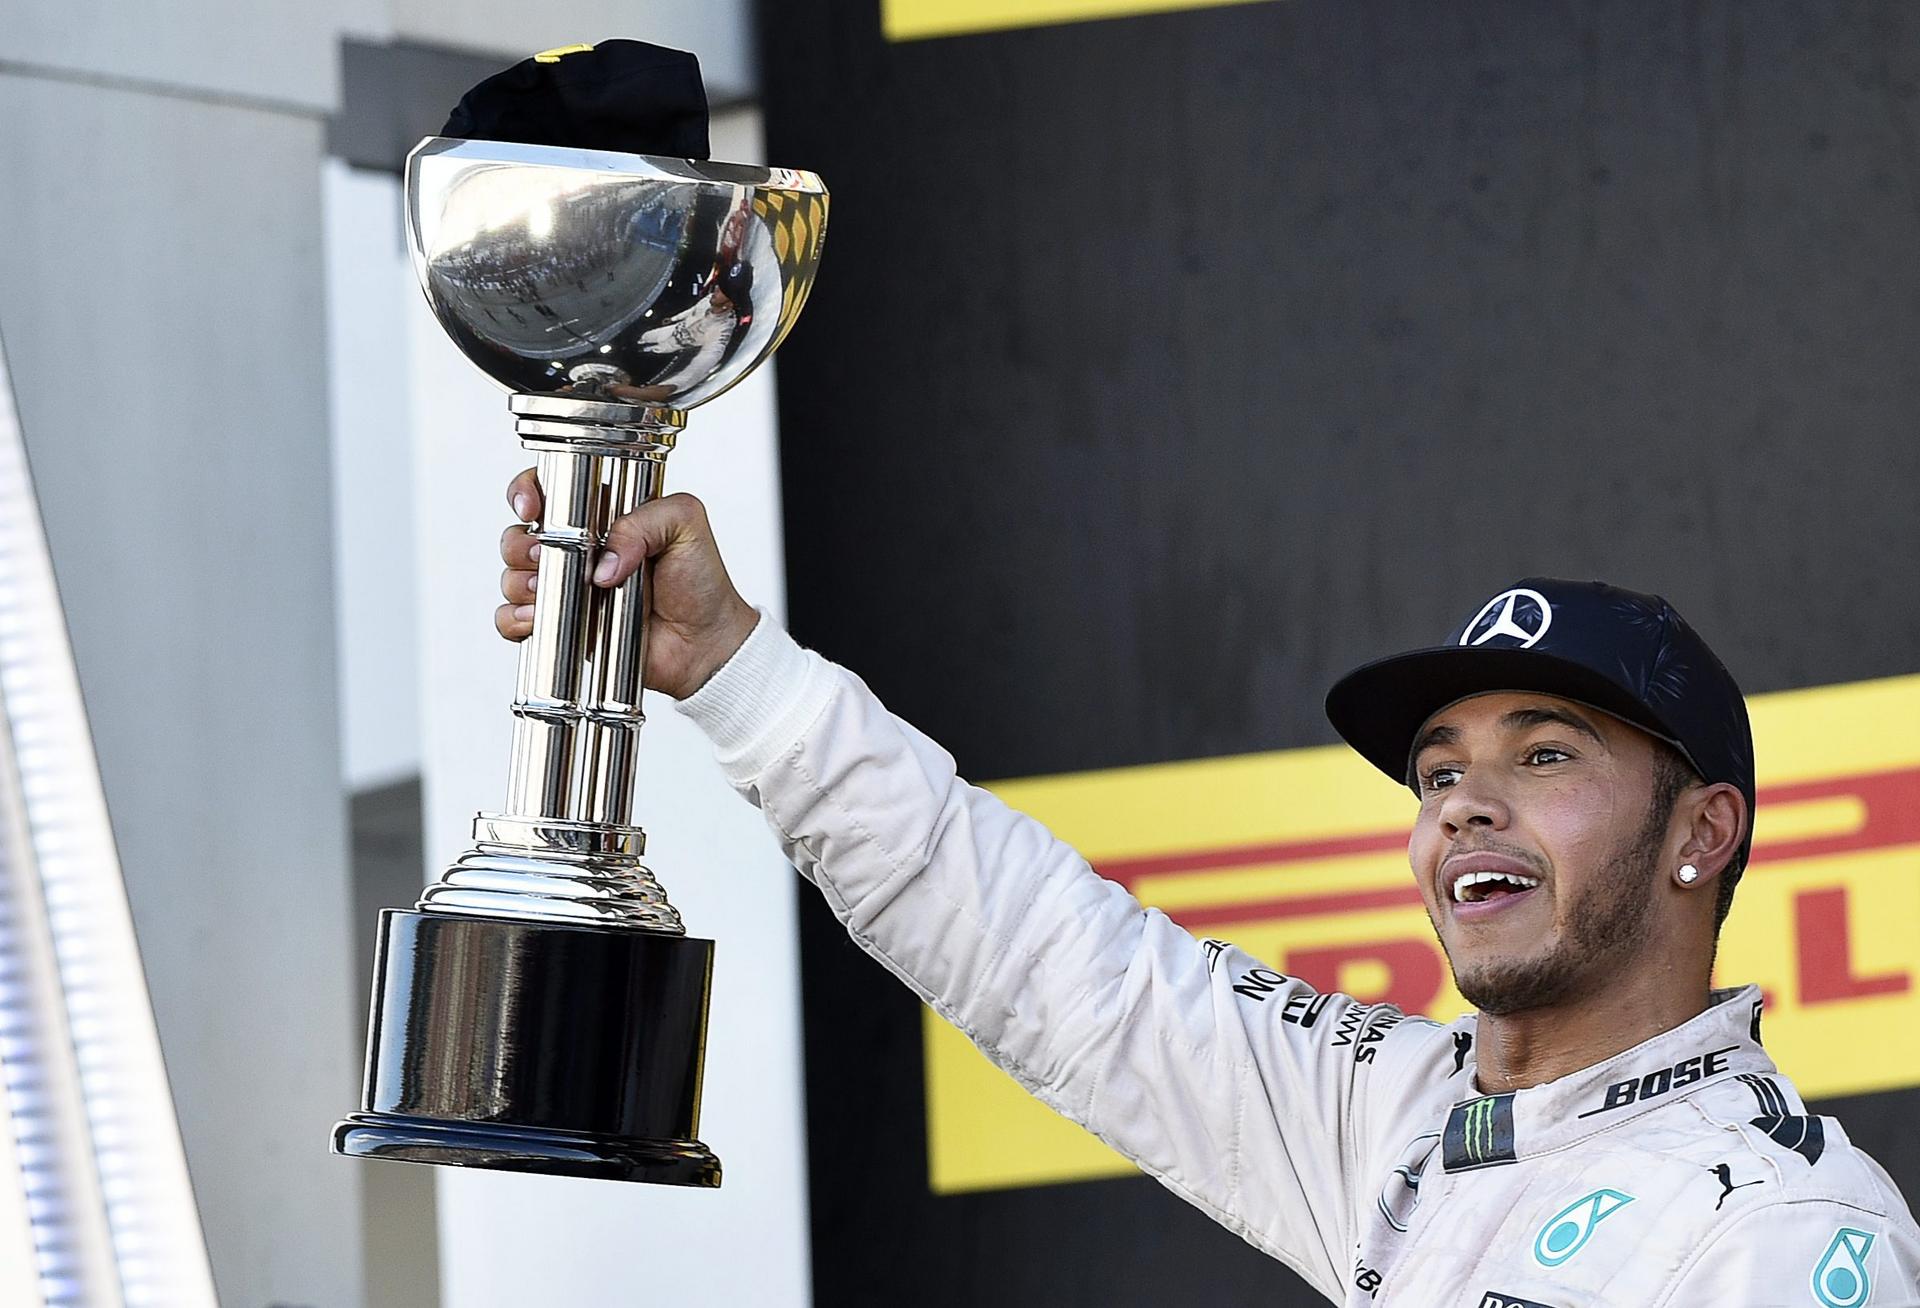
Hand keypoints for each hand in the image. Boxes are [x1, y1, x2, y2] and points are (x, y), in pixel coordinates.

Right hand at [496, 468, 759, 699]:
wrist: (705, 644)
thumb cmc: (701, 582)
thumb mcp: (685, 524)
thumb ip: (645, 521)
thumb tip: (603, 560)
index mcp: (601, 517)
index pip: (550, 491)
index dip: (528, 492)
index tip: (531, 508)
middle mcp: (577, 551)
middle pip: (520, 534)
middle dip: (521, 543)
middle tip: (544, 555)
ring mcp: (567, 589)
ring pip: (513, 576)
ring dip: (520, 582)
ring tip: (548, 590)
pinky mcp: (562, 626)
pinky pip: (515, 620)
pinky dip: (516, 619)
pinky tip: (538, 618)